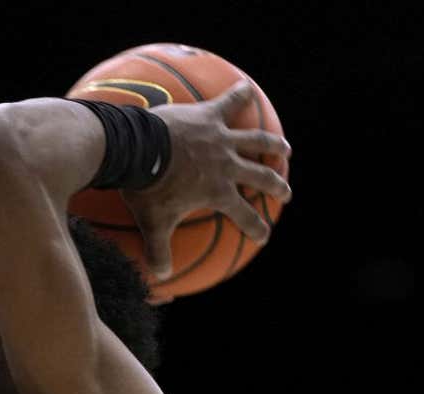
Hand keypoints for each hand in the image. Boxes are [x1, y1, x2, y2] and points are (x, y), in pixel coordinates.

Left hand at [120, 80, 291, 280]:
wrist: (138, 149)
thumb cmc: (146, 188)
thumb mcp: (152, 221)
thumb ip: (157, 249)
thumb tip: (160, 276)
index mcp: (217, 192)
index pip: (244, 216)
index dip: (256, 227)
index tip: (263, 236)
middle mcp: (227, 165)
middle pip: (261, 176)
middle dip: (276, 186)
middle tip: (285, 193)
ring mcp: (221, 139)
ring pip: (257, 141)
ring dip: (273, 144)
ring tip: (285, 148)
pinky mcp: (210, 116)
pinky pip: (230, 102)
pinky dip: (240, 95)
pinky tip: (246, 87)